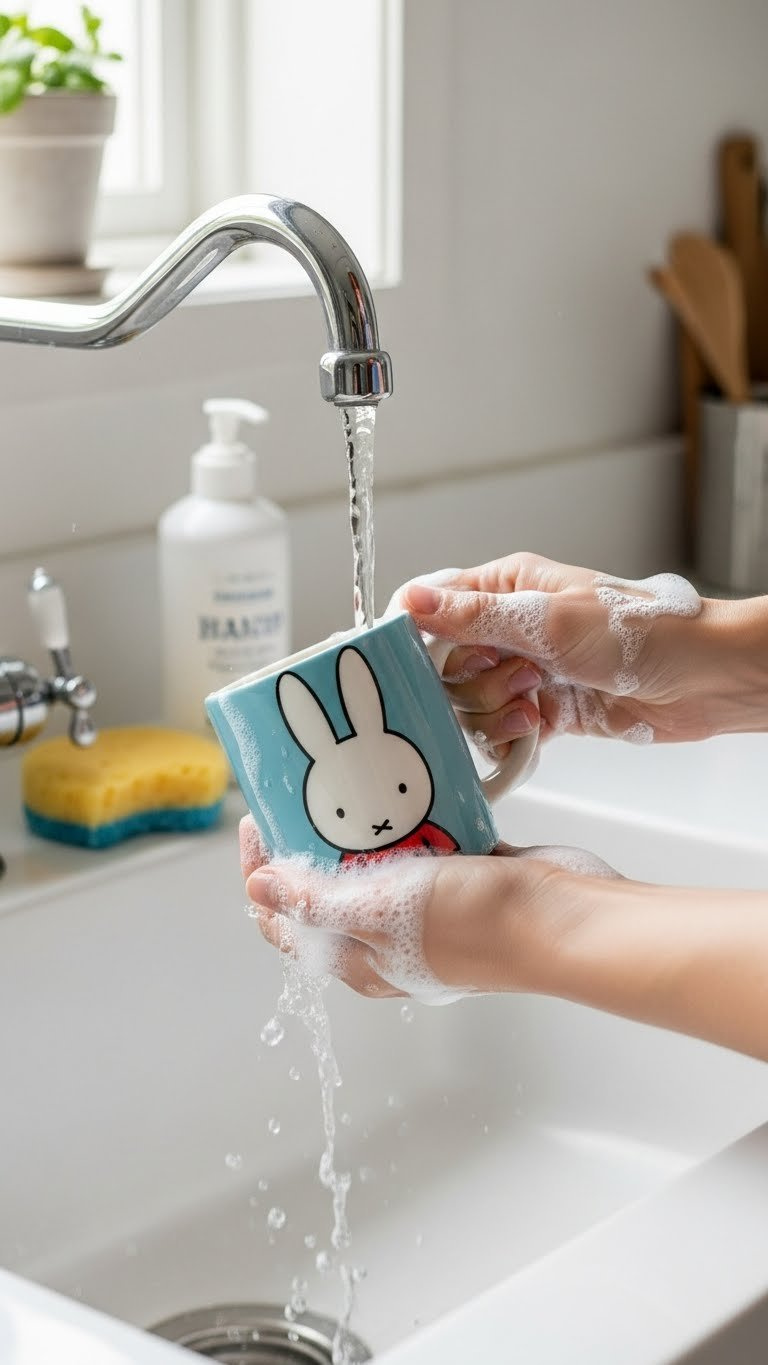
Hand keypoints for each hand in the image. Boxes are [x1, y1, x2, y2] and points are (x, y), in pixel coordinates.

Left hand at [240, 815, 604, 999]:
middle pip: (327, 891)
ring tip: (344, 782)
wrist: (564, 916)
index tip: (258, 822)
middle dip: (306, 844)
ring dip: (358, 828)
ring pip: (375, 864)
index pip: (287, 923)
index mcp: (360, 959)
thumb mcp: (380, 910)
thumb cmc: (477, 925)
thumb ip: (318, 902)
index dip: (262, 876)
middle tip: (298, 794)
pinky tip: (403, 786)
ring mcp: (428, 908)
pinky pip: (424, 843)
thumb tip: (258, 889)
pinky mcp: (464, 876)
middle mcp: (388, 939)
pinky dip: (411, 818)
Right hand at [396, 553, 759, 747]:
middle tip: (513, 675)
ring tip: (533, 700)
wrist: (697, 680)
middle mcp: (511, 627)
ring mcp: (526, 670)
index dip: (416, 635)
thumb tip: (411, 600)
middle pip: (446, 664)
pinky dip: (509, 736)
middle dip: (469, 681)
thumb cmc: (636, 633)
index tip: (413, 663)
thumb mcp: (547, 620)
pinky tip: (535, 727)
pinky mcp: (542, 710)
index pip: (433, 605)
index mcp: (506, 587)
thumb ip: (474, 616)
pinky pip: (499, 731)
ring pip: (470, 702)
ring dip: (494, 709)